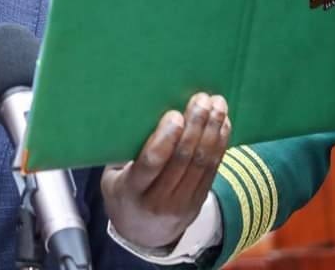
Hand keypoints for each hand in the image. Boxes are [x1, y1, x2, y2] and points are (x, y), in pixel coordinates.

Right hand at [101, 93, 231, 248]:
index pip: (151, 164)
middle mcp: (159, 200)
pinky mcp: (199, 201)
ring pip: (202, 163)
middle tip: (201, 100)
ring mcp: (182, 203)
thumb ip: (124, 152)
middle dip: (195, 126)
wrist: (142, 234)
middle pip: (183, 160)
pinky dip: (220, 144)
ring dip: (212, 131)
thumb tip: (139, 115)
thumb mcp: (111, 177)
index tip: (175, 115)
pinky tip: (223, 124)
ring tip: (218, 105)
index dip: (165, 139)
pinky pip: (213, 170)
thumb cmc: (122, 194)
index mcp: (131, 191)